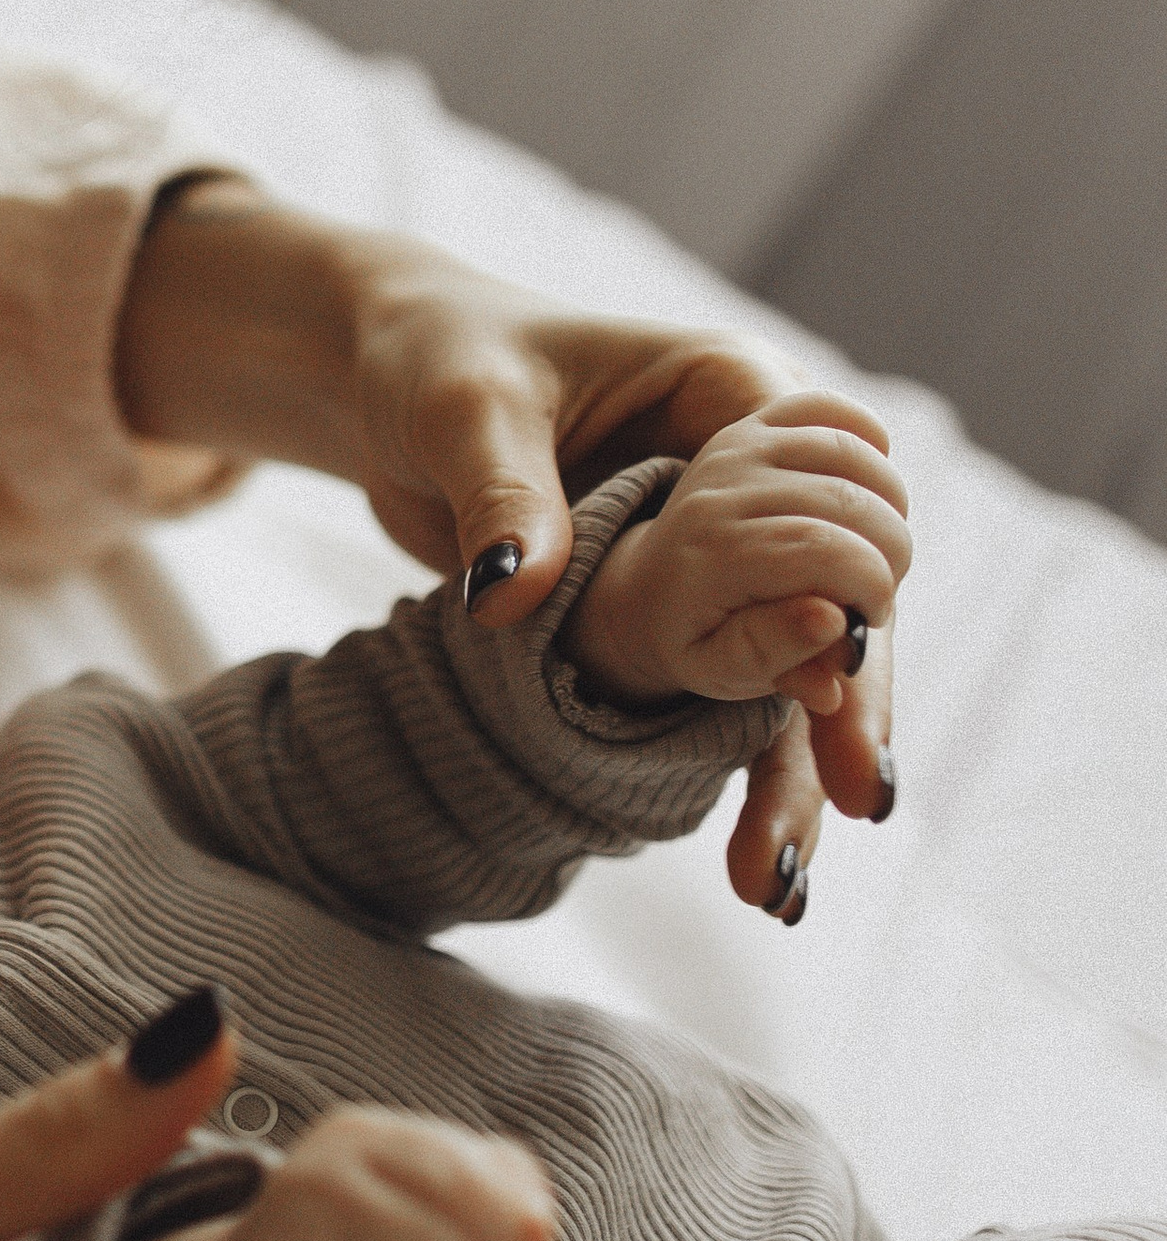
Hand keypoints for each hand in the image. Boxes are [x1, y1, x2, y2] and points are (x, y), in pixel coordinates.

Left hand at [115, 186, 897, 910]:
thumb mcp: (466, 411)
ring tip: (786, 882)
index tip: (837, 684)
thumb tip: (510, 594)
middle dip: (844, 703)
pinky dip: (734, 766)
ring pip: (787, 660)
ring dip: (794, 763)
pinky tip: (755, 861)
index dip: (842, 594)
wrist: (383, 382)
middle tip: (858, 805)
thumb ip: (504, 496)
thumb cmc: (436, 358)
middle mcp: (750, 471)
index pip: (824, 503)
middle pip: (830, 594)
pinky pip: (722, 689)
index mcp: (733, 391)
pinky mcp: (673, 600)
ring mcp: (719, 543)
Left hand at [567, 392, 911, 722]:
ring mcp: (738, 444)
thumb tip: (832, 620)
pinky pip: (832, 410)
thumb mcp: (721, 670)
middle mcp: (723, 485)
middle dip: (889, 558)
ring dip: (890, 509)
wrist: (644, 591)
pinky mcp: (752, 423)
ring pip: (857, 455)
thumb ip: (775, 653)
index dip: (875, 590)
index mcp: (715, 550)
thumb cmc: (694, 640)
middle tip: (871, 594)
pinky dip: (869, 445)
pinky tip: (865, 492)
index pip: (832, 552)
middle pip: (854, 503)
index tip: (868, 621)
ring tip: (868, 552)